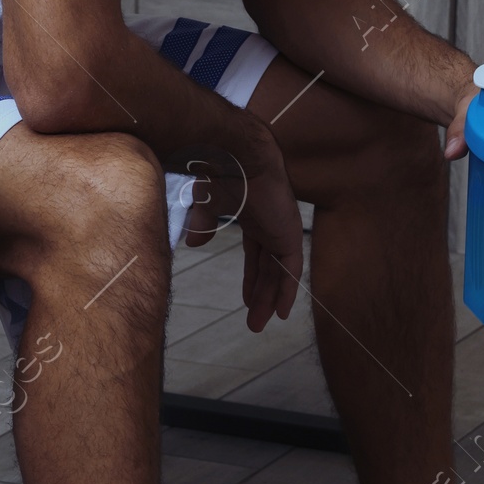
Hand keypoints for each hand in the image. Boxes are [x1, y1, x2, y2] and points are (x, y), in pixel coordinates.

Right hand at [186, 137, 301, 329]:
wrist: (237, 159)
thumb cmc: (221, 173)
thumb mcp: (206, 204)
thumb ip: (202, 224)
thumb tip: (192, 244)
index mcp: (254, 218)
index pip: (256, 255)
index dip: (252, 278)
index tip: (247, 299)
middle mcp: (271, 226)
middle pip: (268, 268)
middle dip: (261, 296)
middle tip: (254, 322)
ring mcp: (282, 230)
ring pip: (278, 274)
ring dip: (271, 300)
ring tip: (260, 325)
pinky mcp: (289, 234)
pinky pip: (291, 270)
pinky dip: (287, 291)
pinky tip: (282, 312)